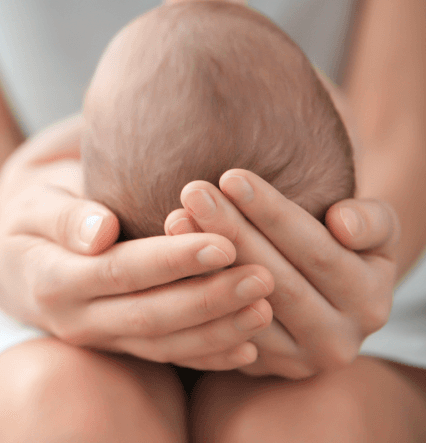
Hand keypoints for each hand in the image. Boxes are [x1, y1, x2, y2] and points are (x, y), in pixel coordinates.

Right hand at [0, 117, 275, 370]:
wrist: (10, 262)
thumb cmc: (28, 218)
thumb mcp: (33, 206)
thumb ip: (65, 217)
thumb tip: (101, 230)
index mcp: (53, 280)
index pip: (121, 272)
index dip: (172, 261)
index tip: (222, 243)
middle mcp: (76, 320)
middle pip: (151, 315)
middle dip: (210, 299)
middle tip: (264, 276)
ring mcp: (99, 339)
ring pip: (163, 345)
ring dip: (218, 331)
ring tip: (266, 308)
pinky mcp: (117, 345)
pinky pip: (164, 358)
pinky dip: (206, 356)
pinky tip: (247, 348)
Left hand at [165, 170, 399, 377]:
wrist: (327, 289)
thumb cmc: (344, 241)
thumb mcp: (374, 227)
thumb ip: (370, 221)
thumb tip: (343, 225)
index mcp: (369, 301)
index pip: (317, 253)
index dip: (272, 214)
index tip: (231, 176)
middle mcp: (336, 341)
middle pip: (274, 280)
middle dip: (230, 231)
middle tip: (193, 191)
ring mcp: (294, 360)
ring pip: (242, 308)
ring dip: (204, 263)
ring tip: (175, 216)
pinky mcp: (256, 367)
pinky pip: (220, 331)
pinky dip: (194, 292)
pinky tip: (170, 257)